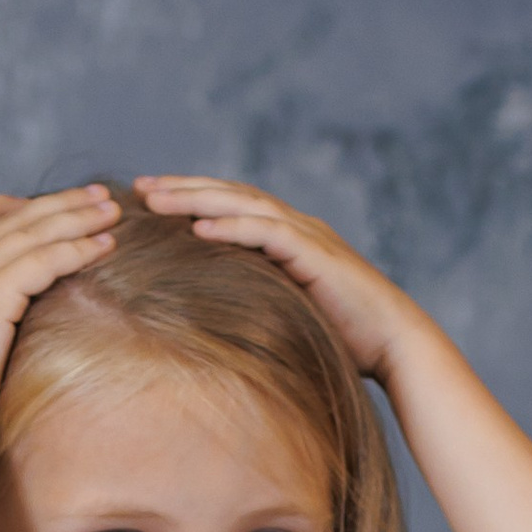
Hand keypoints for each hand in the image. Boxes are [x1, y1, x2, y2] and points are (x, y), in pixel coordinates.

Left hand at [133, 175, 425, 381]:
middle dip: (182, 188)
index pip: (230, 205)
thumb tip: (216, 319)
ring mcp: (306, 235)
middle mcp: (295, 225)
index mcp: (287, 235)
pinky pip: (266, 233)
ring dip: (196, 200)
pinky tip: (199, 228)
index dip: (189, 198)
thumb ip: (258, 301)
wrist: (394, 343)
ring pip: (242, 204)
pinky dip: (232, 227)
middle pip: (229, 194)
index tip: (148, 200)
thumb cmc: (345, 339)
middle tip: (137, 187)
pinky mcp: (315, 254)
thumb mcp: (289, 313)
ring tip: (156, 200)